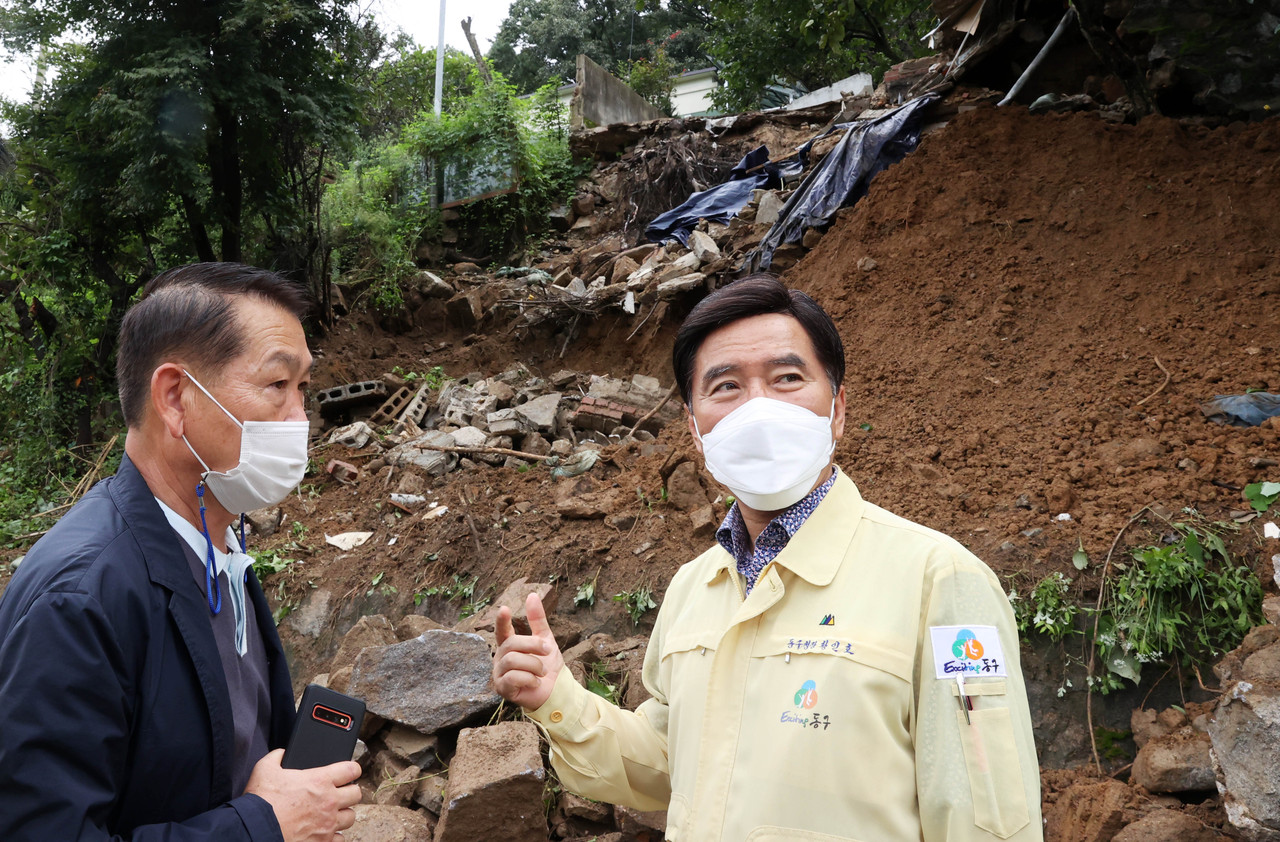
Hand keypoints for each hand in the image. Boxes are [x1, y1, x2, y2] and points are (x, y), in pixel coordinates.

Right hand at [245, 749, 361, 841]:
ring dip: (344, 814)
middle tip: (342, 793)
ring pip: (351, 817)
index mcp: (320, 780)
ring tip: (334, 813)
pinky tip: (326, 831)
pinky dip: (335, 835)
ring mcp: (328, 824)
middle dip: (350, 792)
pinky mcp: (323, 841)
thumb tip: (281, 753)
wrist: (256, 830)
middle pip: (356, 794)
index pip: (351, 770)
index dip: (352, 769)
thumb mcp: (265, 769)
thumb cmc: (262, 801)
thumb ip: (277, 756)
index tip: (349, 772)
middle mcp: (329, 801)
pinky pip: (340, 838)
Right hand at [493, 592, 564, 709]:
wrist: (555, 691)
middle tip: (549, 651)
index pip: (501, 631)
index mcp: (509, 645)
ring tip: (542, 672)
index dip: (502, 620)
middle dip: (534, 646)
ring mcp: (499, 673)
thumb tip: (532, 595)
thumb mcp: (546, 639)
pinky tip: (536, 682)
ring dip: (534, 665)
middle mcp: (501, 658)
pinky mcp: (502, 688)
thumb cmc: (548, 665)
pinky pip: (513, 677)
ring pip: (513, 660)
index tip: (504, 609)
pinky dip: (530, 678)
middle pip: (512, 644)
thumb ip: (537, 619)